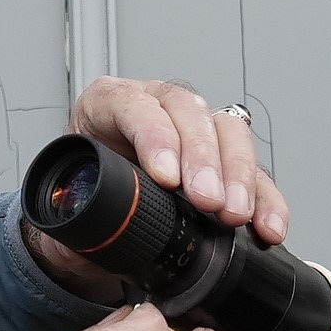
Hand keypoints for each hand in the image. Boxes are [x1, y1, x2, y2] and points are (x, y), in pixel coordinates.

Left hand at [25, 78, 290, 291]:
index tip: (166, 177)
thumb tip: (78, 215)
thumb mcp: (61, 202)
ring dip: (239, 176)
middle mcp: (156, 110)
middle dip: (205, 159)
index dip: (154, 136)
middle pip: (190, 114)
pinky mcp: (223, 165)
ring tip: (237, 215)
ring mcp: (194, 134)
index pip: (133, 105)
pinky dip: (265, 200)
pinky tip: (268, 225)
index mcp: (108, 105)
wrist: (89, 225)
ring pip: (229, 135)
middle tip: (209, 201)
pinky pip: (253, 173)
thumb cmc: (77, 201)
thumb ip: (66, 208)